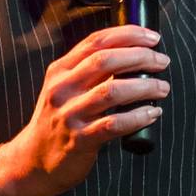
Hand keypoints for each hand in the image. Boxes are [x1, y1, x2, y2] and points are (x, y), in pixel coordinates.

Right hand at [2, 24, 169, 195]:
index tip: (151, 37)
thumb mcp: (63, 88)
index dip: (128, 35)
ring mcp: (69, 114)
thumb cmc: (56, 122)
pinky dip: (138, 117)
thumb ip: (88, 71)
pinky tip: (152, 113)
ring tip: (162, 88)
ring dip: (144, 87)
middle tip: (161, 61)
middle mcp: (62, 88)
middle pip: (105, 60)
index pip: (96, 41)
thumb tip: (131, 55)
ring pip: (112, 90)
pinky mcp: (79, 140)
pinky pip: (114, 124)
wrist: (33, 161)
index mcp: (60, 70)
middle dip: (140, 57)